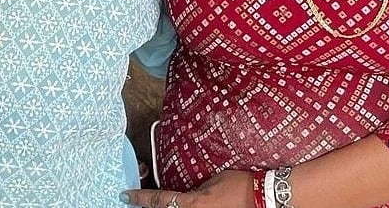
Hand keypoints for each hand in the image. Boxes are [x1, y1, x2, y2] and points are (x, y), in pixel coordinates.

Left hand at [125, 170, 255, 207]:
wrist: (262, 198)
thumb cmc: (238, 185)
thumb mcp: (212, 182)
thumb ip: (194, 191)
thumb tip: (185, 196)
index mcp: (192, 204)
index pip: (159, 200)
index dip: (140, 198)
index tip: (126, 196)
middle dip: (149, 207)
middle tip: (134, 202)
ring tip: (151, 205)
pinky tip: (178, 207)